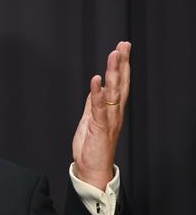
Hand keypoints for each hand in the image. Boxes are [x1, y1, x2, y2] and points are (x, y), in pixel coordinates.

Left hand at [72, 41, 130, 190]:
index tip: (122, 47)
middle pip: (120, 84)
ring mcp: (108, 119)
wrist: (91, 170)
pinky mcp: (99, 127)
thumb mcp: (90, 120)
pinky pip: (98, 107)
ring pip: (113, 92)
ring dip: (113, 73)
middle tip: (124, 45)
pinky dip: (97, 93)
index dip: (122, 65)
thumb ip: (93, 104)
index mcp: (112, 110)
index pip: (119, 83)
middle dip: (122, 63)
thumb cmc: (91, 148)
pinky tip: (96, 79)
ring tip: (114, 55)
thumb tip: (96, 89)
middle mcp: (114, 113)